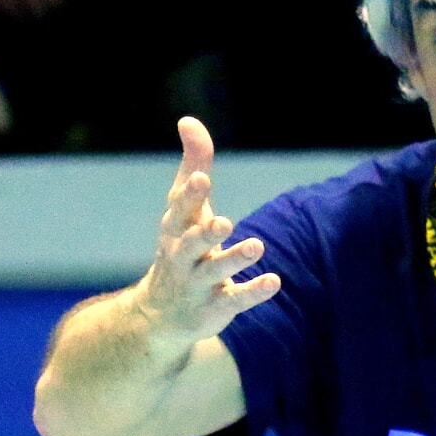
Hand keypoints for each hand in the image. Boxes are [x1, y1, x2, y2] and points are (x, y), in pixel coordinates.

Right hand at [135, 117, 280, 353]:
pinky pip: (235, 300)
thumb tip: (188, 120)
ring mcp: (198, 284)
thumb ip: (193, 165)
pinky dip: (254, 292)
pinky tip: (274, 281)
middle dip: (207, 232)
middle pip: (193, 243)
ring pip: (215, 271)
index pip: (180, 208)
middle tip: (225, 221)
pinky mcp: (216, 307)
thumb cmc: (180, 246)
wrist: (160, 314)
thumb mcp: (185, 208)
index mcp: (176, 228)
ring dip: (234, 259)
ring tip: (256, 246)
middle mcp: (183, 256)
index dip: (190, 194)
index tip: (201, 178)